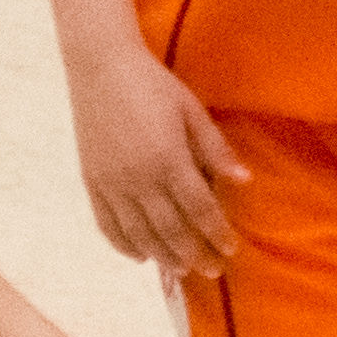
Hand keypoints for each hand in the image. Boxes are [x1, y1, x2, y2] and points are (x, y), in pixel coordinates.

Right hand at [65, 48, 245, 275]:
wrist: (100, 66)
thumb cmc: (153, 85)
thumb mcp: (192, 112)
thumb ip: (215, 149)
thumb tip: (244, 181)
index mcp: (168, 160)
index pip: (199, 209)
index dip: (216, 233)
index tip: (231, 249)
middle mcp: (138, 178)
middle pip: (170, 230)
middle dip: (194, 254)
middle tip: (212, 269)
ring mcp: (111, 183)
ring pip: (139, 234)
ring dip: (162, 256)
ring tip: (181, 270)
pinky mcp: (91, 182)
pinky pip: (107, 224)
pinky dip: (124, 245)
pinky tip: (140, 256)